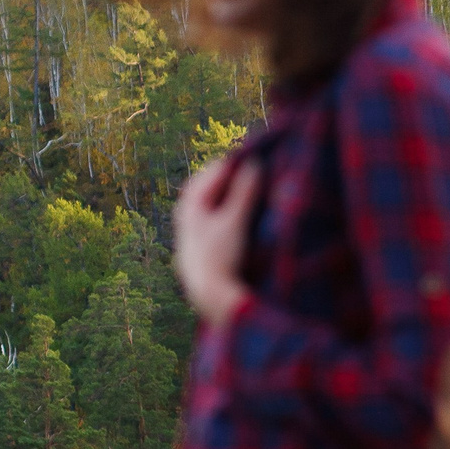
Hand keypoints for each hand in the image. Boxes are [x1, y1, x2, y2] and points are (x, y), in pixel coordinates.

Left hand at [176, 156, 259, 326]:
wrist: (208, 294)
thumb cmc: (220, 256)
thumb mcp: (235, 221)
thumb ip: (245, 191)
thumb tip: (254, 162)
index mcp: (191, 202)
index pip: (216, 170)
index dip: (239, 161)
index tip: (261, 154)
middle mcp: (187, 211)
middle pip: (213, 183)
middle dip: (236, 175)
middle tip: (262, 167)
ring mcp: (193, 227)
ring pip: (215, 199)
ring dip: (234, 192)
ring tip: (257, 187)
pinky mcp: (202, 241)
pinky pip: (217, 214)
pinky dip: (231, 208)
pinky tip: (247, 213)